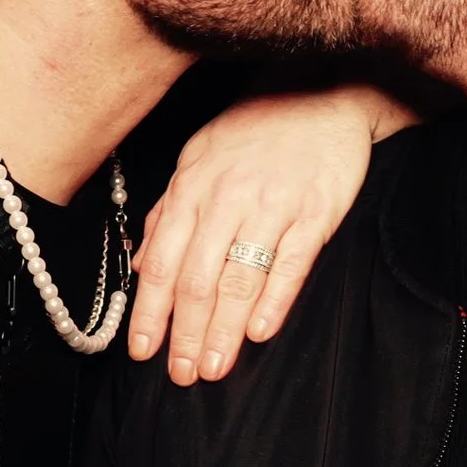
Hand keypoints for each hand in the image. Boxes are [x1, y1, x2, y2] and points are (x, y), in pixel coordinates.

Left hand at [129, 83, 414, 385]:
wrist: (325, 92)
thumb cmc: (257, 129)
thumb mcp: (200, 160)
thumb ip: (169, 213)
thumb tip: (141, 265)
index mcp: (193, 187)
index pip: (163, 262)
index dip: (151, 312)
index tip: (142, 352)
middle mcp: (228, 197)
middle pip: (197, 278)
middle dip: (185, 333)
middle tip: (181, 374)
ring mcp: (274, 204)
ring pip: (240, 277)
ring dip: (223, 329)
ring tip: (214, 367)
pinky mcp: (317, 211)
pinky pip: (291, 263)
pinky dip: (274, 300)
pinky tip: (260, 332)